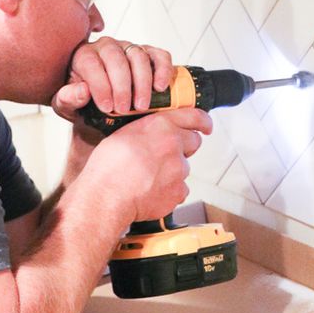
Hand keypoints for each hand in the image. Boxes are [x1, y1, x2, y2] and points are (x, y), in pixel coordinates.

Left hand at [52, 39, 174, 120]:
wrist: (101, 106)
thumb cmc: (83, 104)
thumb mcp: (68, 106)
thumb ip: (69, 98)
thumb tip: (83, 91)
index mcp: (83, 55)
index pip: (91, 64)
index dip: (100, 85)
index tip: (106, 107)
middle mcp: (106, 46)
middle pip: (116, 59)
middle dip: (122, 86)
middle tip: (123, 109)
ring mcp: (129, 48)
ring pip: (139, 56)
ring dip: (142, 82)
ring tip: (141, 106)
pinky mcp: (148, 53)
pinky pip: (159, 55)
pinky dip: (163, 69)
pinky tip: (160, 87)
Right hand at [87, 108, 212, 223]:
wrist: (107, 196)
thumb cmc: (108, 167)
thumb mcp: (124, 134)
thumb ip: (147, 130)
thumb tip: (152, 134)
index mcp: (160, 126)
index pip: (195, 117)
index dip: (203, 121)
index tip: (206, 126)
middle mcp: (174, 144)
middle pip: (194, 142)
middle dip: (184, 147)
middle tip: (165, 155)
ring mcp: (179, 169)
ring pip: (184, 168)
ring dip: (172, 172)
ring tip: (149, 178)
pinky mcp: (178, 191)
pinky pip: (180, 190)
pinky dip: (169, 191)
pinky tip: (151, 191)